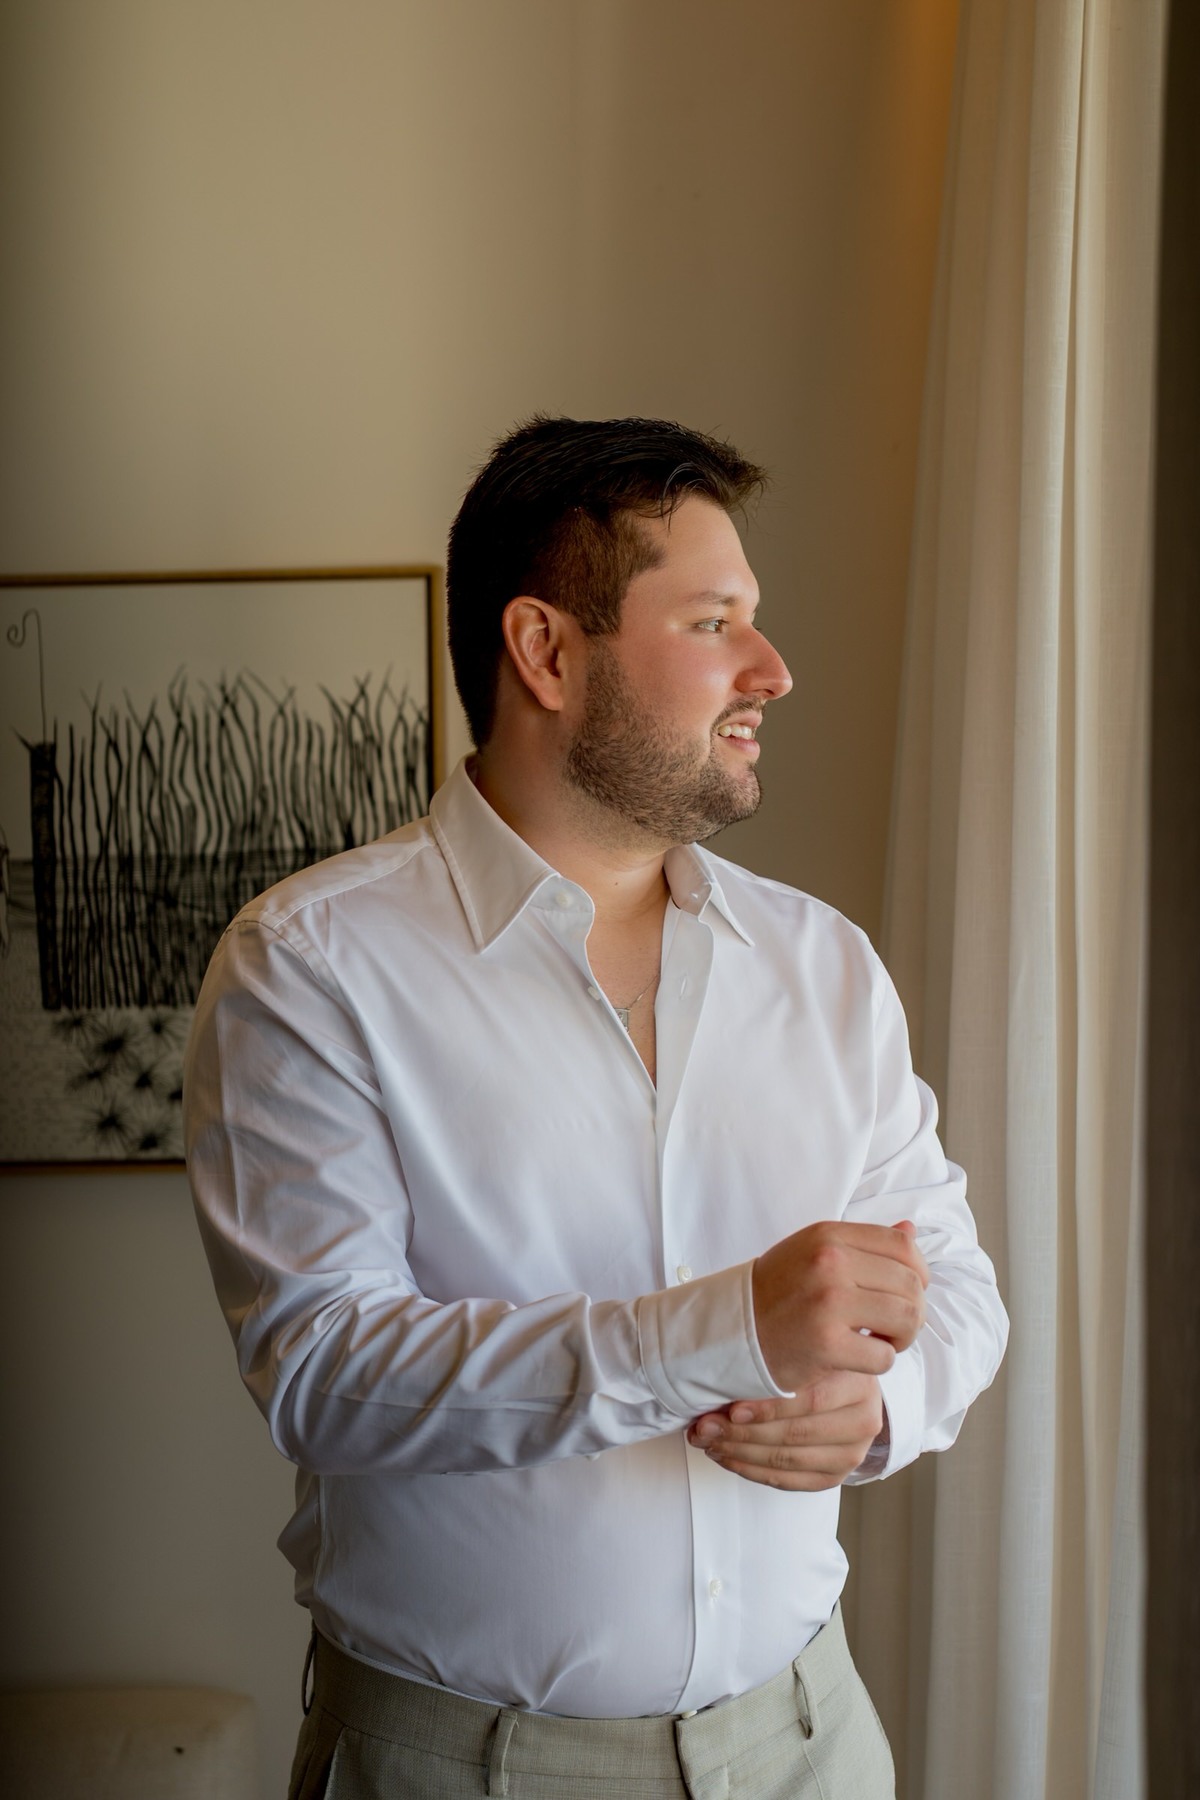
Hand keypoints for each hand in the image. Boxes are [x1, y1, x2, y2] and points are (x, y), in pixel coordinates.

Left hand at [687, 1371, 883, 1491]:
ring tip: (707, 1440)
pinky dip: (750, 1470)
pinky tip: (726, 1456)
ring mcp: (852, 1453)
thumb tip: (724, 1372)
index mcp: (859, 1382)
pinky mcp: (835, 1476)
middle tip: (704, 1427)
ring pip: (787, 1460)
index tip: (731, 1409)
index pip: (812, 1400)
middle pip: (796, 1434)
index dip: (768, 1408)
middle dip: (742, 1433)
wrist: (845, 1388)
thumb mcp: (807, 1348)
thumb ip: (779, 1358)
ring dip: (739, 1453)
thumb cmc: (816, 1362)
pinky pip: (787, 1481)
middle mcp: (864, 1421)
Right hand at [751, 1218, 927, 1391]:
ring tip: (881, 1340)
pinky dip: (879, 1362)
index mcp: (829, 1235)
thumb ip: (864, 1243)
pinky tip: (858, 1357)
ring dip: (902, 1337)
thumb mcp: (816, 1252)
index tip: (906, 1293)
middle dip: (913, 1310)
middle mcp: (830, 1262)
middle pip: (911, 1284)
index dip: (918, 1273)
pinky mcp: (826, 1344)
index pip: (902, 1246)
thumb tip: (911, 1231)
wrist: (732, 1330)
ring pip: (907, 1318)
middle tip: (892, 1326)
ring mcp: (828, 1302)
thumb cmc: (779, 1292)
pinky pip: (884, 1356)